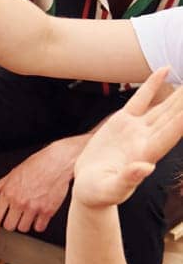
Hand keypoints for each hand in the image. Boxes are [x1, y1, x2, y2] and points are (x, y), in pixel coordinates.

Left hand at [0, 137, 85, 237]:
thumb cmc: (36, 166)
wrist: (57, 163)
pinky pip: (39, 228)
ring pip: (24, 228)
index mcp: (8, 193)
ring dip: (25, 224)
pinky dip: (38, 225)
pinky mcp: (48, 211)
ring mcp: (34, 208)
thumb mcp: (12, 174)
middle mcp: (20, 202)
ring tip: (29, 214)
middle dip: (11, 223)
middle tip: (16, 217)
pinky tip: (39, 216)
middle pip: (9, 226)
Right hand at [72, 71, 182, 209]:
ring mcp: (136, 129)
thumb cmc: (98, 194)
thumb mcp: (110, 190)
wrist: (89, 187)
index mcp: (146, 154)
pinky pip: (141, 98)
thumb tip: (145, 168)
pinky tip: (165, 69)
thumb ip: (128, 180)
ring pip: (163, 106)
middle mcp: (147, 139)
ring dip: (179, 93)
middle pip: (173, 117)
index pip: (171, 133)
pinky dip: (152, 84)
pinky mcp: (123, 122)